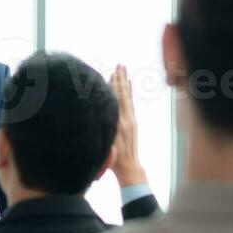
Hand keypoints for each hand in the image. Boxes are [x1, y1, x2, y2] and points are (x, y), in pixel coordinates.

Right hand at [108, 64, 147, 188]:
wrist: (129, 167)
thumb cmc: (113, 160)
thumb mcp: (106, 144)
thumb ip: (105, 128)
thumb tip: (100, 112)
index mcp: (118, 124)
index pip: (115, 100)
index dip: (112, 86)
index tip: (110, 73)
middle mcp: (126, 120)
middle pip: (122, 95)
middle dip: (120, 79)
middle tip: (120, 64)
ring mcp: (131, 121)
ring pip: (127, 97)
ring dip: (125, 82)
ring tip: (123, 69)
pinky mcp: (133, 123)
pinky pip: (130, 104)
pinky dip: (128, 92)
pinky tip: (128, 85)